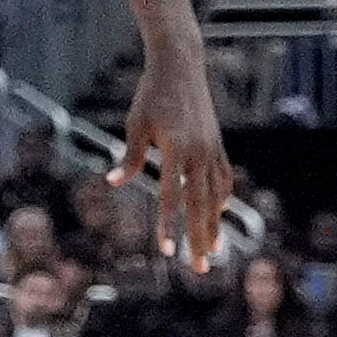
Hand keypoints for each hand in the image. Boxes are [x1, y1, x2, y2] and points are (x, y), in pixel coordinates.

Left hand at [112, 49, 230, 270]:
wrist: (180, 67)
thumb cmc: (151, 96)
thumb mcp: (135, 125)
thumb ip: (128, 157)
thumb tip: (113, 183)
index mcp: (177, 150)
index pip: (172, 197)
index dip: (168, 225)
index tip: (165, 250)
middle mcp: (200, 153)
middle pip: (201, 206)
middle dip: (200, 239)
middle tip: (198, 269)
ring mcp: (213, 149)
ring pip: (217, 197)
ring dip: (215, 226)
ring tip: (214, 252)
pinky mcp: (218, 144)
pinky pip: (223, 179)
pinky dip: (221, 199)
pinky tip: (219, 215)